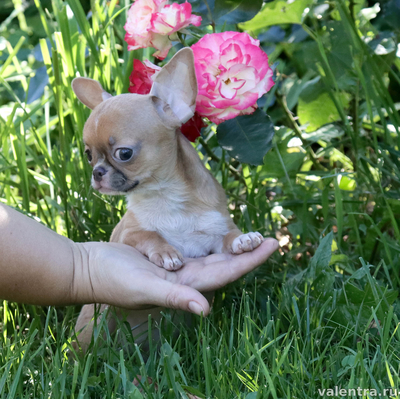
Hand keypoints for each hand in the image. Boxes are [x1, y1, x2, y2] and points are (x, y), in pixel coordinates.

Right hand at [76, 238, 277, 315]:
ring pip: (213, 259)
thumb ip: (175, 297)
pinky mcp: (166, 260)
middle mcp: (186, 279)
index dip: (250, 260)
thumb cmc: (113, 280)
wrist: (90, 269)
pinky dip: (212, 247)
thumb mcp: (144, 288)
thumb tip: (206, 310)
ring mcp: (177, 270)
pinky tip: (219, 242)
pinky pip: (195, 254)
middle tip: (271, 240)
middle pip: (225, 265)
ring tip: (252, 239)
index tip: (272, 245)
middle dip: (249, 253)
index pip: (226, 273)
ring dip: (234, 250)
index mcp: (185, 285)